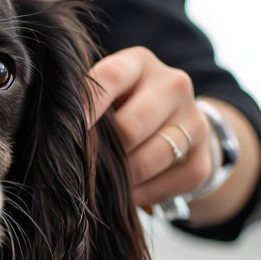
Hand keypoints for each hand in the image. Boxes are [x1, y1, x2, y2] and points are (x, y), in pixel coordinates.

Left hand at [86, 46, 212, 210]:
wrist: (175, 124)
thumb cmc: (122, 107)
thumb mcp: (105, 94)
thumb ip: (85, 103)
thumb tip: (57, 135)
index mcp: (139, 63)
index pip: (111, 77)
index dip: (88, 105)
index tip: (71, 131)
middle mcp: (173, 85)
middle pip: (130, 128)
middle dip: (106, 154)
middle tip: (89, 167)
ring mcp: (194, 121)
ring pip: (149, 160)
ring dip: (123, 179)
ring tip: (107, 183)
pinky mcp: (203, 158)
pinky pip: (167, 185)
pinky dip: (142, 195)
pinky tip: (130, 192)